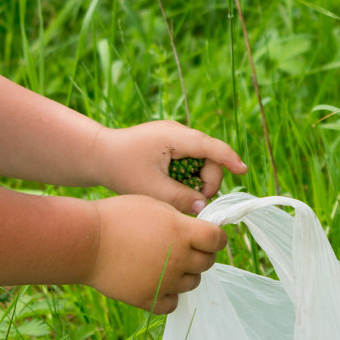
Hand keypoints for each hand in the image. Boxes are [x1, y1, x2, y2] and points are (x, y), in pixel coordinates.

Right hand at [85, 194, 227, 313]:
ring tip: (166, 263)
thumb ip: (180, 219)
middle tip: (184, 248)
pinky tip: (158, 281)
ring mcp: (165, 281)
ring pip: (192, 283)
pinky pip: (172, 303)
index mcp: (182, 231)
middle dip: (201, 254)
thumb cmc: (118, 216)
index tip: (209, 237)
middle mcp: (179, 258)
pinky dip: (169, 295)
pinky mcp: (148, 298)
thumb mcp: (154, 205)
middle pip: (207, 263)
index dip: (216, 238)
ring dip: (185, 274)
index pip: (218, 240)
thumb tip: (198, 229)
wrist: (86, 241)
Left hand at [93, 121, 246, 214]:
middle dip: (207, 180)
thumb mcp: (152, 189)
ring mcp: (173, 137)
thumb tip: (203, 207)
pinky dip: (186, 175)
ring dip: (196, 179)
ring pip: (199, 159)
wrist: (96, 154)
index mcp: (176, 136)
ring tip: (179, 195)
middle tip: (195, 201)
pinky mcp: (168, 144)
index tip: (242, 171)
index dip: (230, 160)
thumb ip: (180, 199)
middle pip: (208, 156)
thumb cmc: (121, 168)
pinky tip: (173, 187)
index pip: (211, 147)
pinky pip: (188, 160)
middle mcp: (178, 132)